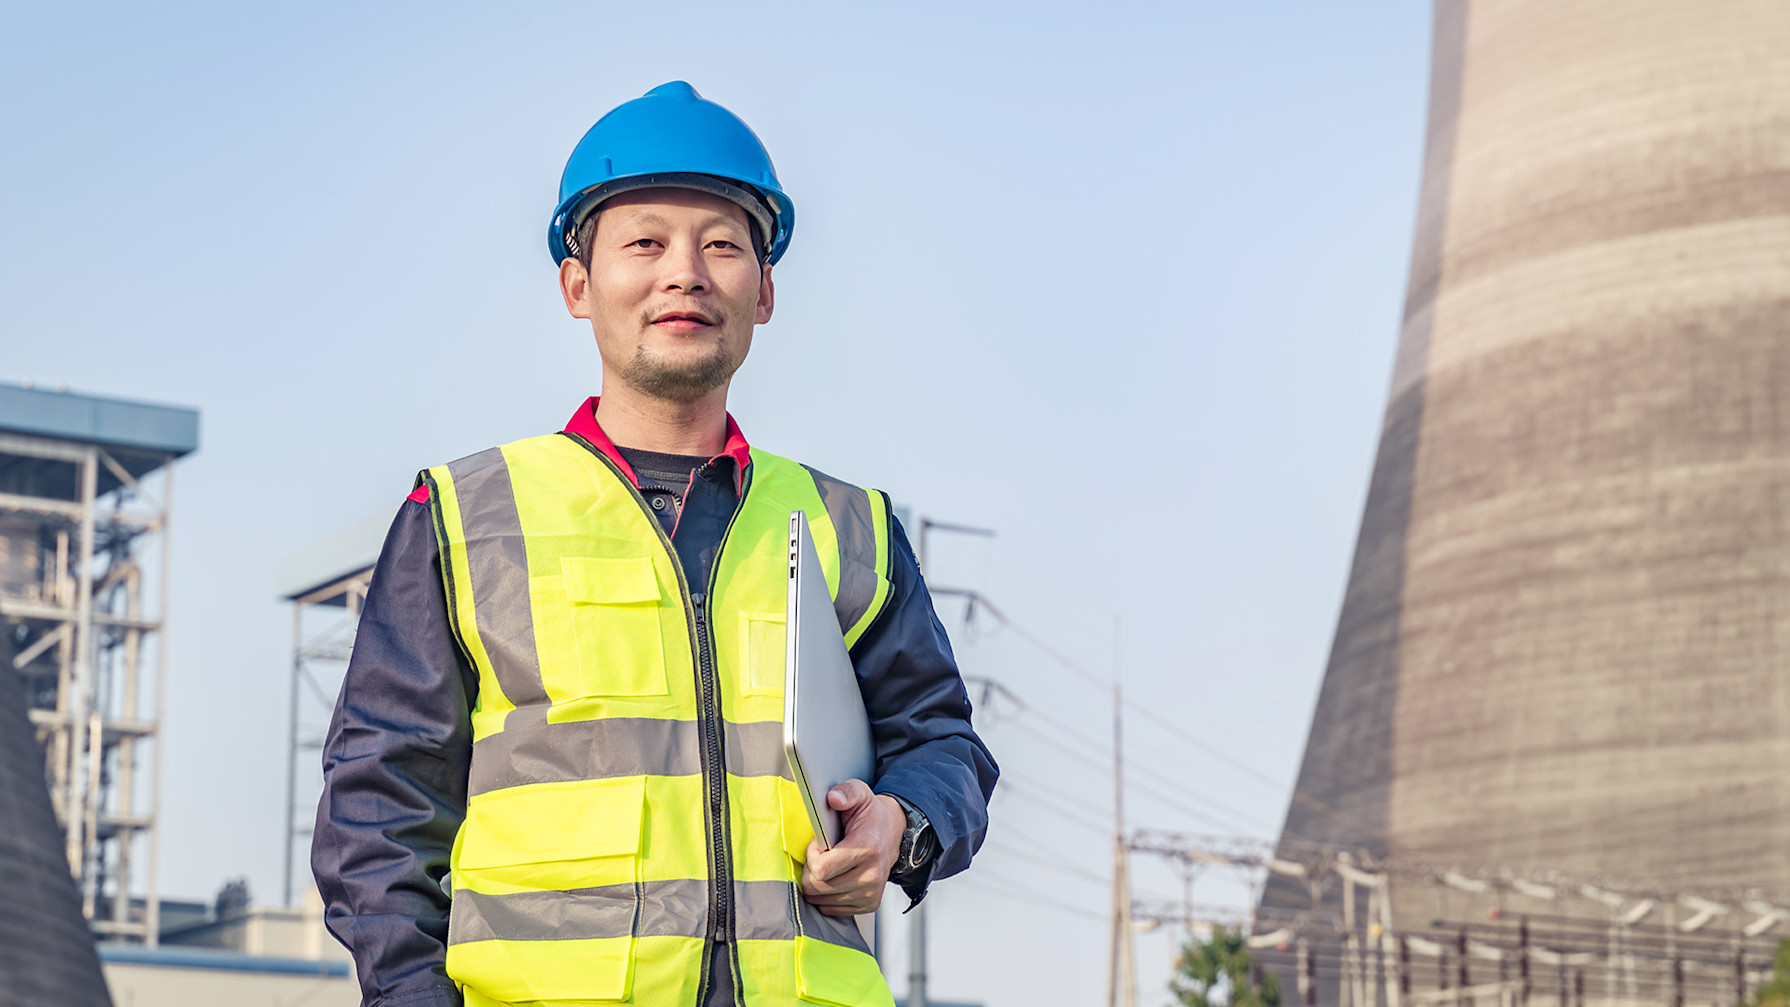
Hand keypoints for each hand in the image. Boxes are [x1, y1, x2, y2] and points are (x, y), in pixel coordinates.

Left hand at [798, 779, 903, 916]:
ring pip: (821, 901)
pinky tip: (835, 878)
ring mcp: (871, 893)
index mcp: (867, 849)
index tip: (819, 843)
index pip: (821, 869)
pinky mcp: (869, 904)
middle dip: (810, 871)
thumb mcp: (860, 794)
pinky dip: (826, 896)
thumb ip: (846, 792)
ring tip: (829, 865)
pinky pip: (830, 909)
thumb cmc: (870, 815)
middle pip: (818, 888)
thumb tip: (833, 798)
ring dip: (817, 883)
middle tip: (820, 855)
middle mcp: (871, 875)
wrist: (893, 834)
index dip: (812, 855)